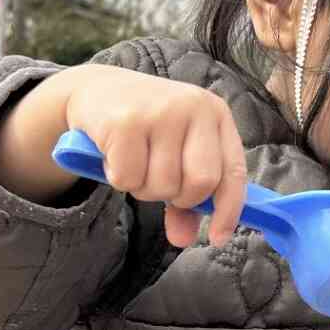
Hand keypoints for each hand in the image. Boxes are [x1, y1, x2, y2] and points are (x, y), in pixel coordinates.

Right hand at [0, 63, 249, 249]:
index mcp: (216, 114)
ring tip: (133, 161)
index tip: (217, 238)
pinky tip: (113, 155)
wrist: (97, 90)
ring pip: (162, 185)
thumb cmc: (145, 128)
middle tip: (158, 181)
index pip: (233, 172)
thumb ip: (185, 197)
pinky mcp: (125, 121)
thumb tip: (183, 239)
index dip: (228, 210)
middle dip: (177, 196)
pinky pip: (128, 178)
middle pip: (201, 183)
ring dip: (142, 187)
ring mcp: (160, 112)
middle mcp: (194, 107)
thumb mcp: (175, 153)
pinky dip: (118, 178)